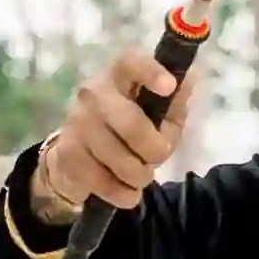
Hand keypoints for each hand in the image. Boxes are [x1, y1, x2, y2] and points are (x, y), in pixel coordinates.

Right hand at [34, 45, 198, 219]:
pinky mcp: (67, 154)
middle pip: (132, 124)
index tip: (170, 86)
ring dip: (140, 177)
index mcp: (118, 76)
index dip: (151, 73)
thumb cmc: (126, 129)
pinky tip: (126, 190)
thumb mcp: (157, 114)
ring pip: (121, 161)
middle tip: (158, 157)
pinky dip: (124, 194)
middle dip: (154, 150)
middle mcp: (92, 93)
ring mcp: (76, 124)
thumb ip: (174, 102)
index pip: (131, 63)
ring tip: (139, 175)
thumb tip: (191, 80)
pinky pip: (106, 183)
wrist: (75, 156)